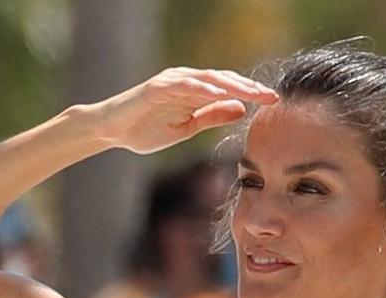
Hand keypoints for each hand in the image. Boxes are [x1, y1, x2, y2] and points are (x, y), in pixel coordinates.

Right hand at [85, 67, 277, 154]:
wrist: (111, 131)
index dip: (251, 94)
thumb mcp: (185, 128)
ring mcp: (173, 81)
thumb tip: (241, 110)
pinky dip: (205, 88)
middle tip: (273, 97)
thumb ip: (211, 116)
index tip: (273, 103)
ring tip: (255, 93)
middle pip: (225, 80)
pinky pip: (187, 84)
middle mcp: (186, 81)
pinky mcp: (159, 86)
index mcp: (194, 91)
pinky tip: (223, 94)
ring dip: (234, 85)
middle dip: (250, 88)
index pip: (228, 89)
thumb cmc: (144, 130)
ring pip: (210, 78)